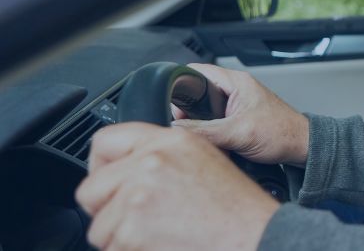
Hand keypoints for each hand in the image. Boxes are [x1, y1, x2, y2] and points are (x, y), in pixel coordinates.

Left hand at [76, 123, 278, 250]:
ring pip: (99, 226)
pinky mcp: (131, 229)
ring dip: (121, 238)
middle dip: (107, 210)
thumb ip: (163, 157)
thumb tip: (125, 168)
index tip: (106, 182)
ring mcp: (138, 196)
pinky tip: (160, 246)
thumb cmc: (238, 211)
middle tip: (138, 221)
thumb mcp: (206, 162)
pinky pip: (109, 248)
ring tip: (159, 235)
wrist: (255, 238)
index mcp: (171, 141)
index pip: (105, 141)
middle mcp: (152, 162)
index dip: (99, 166)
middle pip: (91, 188)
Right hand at [171, 64, 308, 165]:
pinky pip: (214, 122)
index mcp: (236, 81)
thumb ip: (205, 131)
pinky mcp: (238, 118)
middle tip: (186, 126)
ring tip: (203, 136)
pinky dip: (210, 132)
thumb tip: (176, 129)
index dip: (180, 86)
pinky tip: (214, 143)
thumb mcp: (238, 133)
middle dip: (188, 110)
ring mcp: (236, 104)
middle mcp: (235, 89)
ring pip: (204, 110)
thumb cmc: (282, 133)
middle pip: (197, 93)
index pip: (196, 71)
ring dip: (200, 124)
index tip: (174, 106)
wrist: (301, 147)